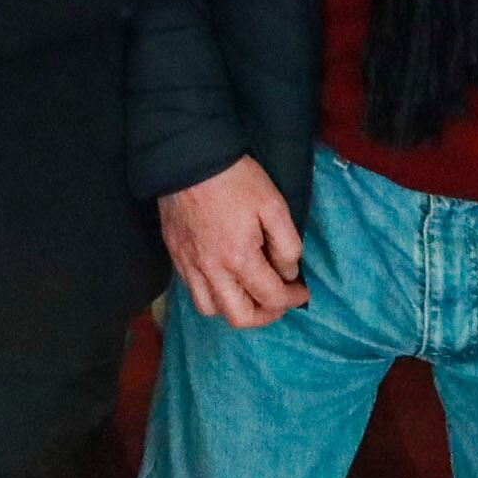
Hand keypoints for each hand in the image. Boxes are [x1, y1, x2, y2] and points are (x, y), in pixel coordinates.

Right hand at [156, 154, 305, 328]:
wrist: (188, 159)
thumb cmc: (235, 180)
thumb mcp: (274, 205)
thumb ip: (287, 244)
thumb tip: (288, 272)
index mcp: (239, 258)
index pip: (272, 297)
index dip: (293, 299)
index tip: (302, 291)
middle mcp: (212, 270)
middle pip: (240, 317)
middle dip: (266, 316)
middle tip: (279, 301)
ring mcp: (189, 266)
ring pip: (211, 310)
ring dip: (235, 309)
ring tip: (250, 294)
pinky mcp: (176, 257)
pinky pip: (192, 292)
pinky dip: (212, 295)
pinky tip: (224, 279)